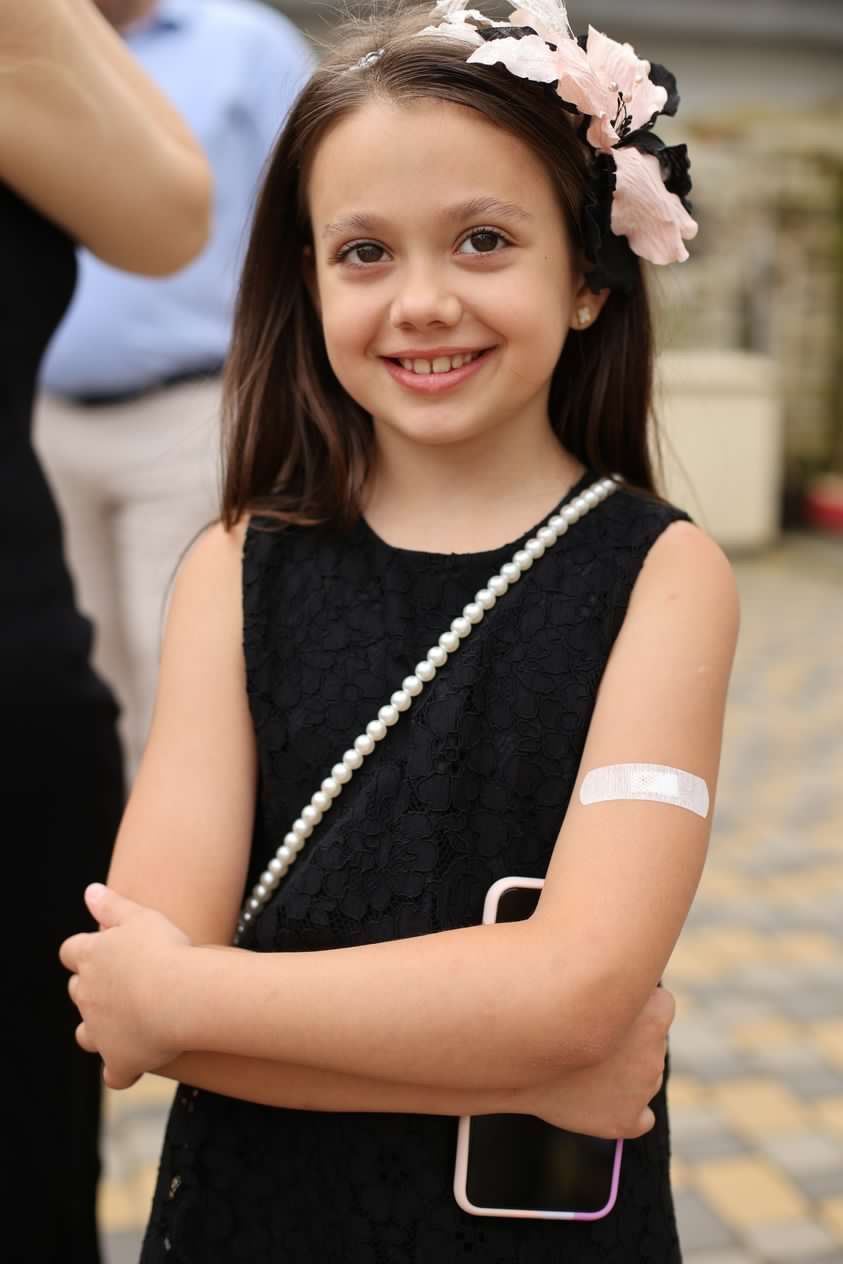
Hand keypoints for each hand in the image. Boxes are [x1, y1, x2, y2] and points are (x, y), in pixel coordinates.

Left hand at [60, 884, 191, 1089]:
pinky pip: (115, 1073)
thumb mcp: (140, 916)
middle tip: (125, 983)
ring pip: (87, 1034)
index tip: (104, 951)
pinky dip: (123, 1070)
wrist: (180, 996)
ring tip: (127, 1024)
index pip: (71, 952)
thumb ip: (112, 905)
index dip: (85, 952)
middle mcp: (87, 995)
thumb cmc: (164, 950)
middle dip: (94, 989)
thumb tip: (90, 891)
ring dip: (100, 1030)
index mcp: (91, 957)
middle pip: (78, 991)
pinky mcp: (119, 1060)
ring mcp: (100, 1030)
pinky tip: (137, 1065)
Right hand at [517, 985, 673, 1137]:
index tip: (614, 1003)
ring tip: (583, 1062)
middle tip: (593, 1033)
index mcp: (654, 1016)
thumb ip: (613, 978)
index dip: (638, 1002)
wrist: (516, 1047)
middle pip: (653, 1041)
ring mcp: (642, 1089)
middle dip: (630, 1038)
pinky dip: (627, 1110)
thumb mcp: (586, 974)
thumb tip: (616, 963)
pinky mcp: (626, 1119)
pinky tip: (601, 1098)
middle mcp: (654, 1054)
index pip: (663, 1003)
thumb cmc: (545, 1000)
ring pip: (645, 1076)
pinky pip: (641, 1118)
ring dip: (625, 1071)